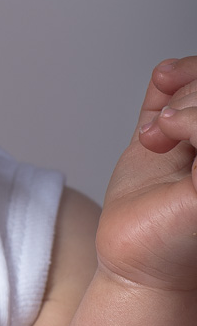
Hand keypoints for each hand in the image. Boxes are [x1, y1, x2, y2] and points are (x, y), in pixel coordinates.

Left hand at [96, 56, 196, 291]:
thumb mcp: (163, 141)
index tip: (164, 80)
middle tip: (158, 127)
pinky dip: (190, 119)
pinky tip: (165, 135)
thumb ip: (173, 105)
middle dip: (188, 92)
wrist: (135, 255)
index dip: (194, 70)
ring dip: (185, 106)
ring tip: (160, 134)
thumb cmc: (153, 207)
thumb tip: (168, 70)